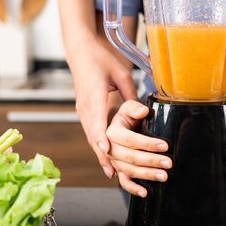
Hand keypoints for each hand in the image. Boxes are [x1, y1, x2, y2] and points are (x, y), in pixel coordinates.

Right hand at [73, 45, 137, 180]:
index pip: (97, 119)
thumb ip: (131, 93)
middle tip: (113, 173)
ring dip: (100, 154)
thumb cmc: (101, 59)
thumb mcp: (120, 73)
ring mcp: (82, 110)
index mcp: (94, 94)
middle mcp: (85, 106)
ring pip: (91, 137)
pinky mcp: (83, 111)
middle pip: (93, 135)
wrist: (80, 52)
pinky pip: (90, 132)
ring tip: (111, 172)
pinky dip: (97, 146)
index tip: (106, 150)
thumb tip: (144, 111)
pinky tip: (105, 158)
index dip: (101, 136)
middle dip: (103, 154)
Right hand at [105, 100, 170, 197]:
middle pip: (131, 157)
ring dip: (147, 174)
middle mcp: (110, 148)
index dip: (148, 144)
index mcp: (111, 132)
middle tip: (169, 162)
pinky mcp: (118, 170)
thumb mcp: (128, 107)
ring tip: (164, 175)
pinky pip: (124, 181)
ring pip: (129, 170)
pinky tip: (145, 193)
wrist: (118, 127)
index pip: (131, 140)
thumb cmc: (126, 117)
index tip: (164, 146)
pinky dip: (133, 189)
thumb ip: (134, 107)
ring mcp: (114, 161)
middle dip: (152, 160)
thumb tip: (143, 111)